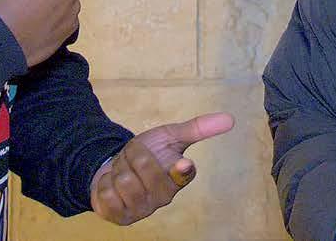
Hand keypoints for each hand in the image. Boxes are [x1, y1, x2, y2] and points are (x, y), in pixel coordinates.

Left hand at [90, 112, 234, 224]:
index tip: (183, 163)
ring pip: (124, 179)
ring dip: (118, 168)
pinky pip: (108, 194)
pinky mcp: (120, 216)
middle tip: (135, 157)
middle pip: (145, 166)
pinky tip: (112, 185)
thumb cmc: (148, 153)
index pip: (183, 175)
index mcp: (178, 177)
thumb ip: (197, 128)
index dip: (181, 170)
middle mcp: (163, 197)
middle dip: (134, 153)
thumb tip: (230, 119)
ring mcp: (142, 209)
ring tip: (124, 171)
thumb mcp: (170, 136)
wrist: (115, 169)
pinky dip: (105, 182)